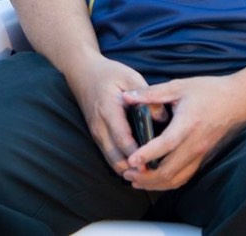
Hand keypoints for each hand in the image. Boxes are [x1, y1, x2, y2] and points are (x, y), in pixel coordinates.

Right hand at [63, 55, 152, 177]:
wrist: (81, 71)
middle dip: (135, 170)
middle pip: (116, 158)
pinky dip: (122, 164)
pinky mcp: (96, 135)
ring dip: (129, 170)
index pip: (123, 139)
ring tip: (149, 173)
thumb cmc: (108, 73)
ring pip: (111, 161)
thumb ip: (147, 95)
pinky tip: (138, 165)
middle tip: (156, 175)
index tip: (152, 165)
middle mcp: (99, 126)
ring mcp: (96, 133)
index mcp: (108, 111)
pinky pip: (109, 156)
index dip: (137, 155)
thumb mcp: (130, 77)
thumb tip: (163, 117)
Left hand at [121, 76, 245, 190]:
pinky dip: (168, 182)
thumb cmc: (207, 91)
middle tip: (125, 173)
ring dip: (155, 183)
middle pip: (169, 169)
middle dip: (146, 176)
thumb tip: (126, 96)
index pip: (166, 144)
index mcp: (188, 124)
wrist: (237, 100)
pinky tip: (154, 181)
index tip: (131, 160)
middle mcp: (195, 144)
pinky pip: (185, 176)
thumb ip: (151, 93)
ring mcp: (200, 153)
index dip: (147, 154)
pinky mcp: (202, 158)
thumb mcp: (178, 86)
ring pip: (177, 178)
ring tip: (135, 181)